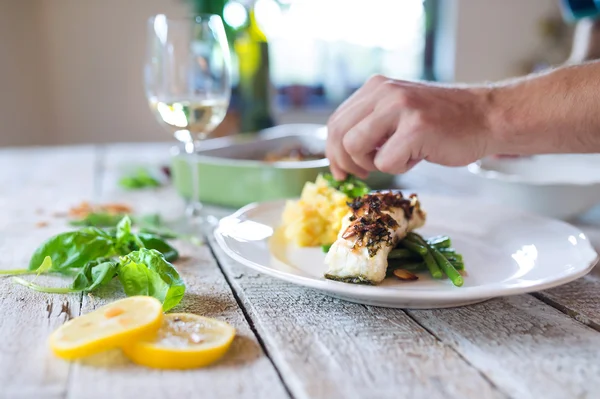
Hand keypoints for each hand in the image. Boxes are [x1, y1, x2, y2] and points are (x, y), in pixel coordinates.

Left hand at [326, 75, 493, 178]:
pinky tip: (418, 156)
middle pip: (338, 135)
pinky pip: (385, 162)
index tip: (340, 170)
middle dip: (345, 162)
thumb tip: (339, 155)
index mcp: (376, 87)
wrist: (486, 117)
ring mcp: (400, 107)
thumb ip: (371, 124)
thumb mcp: (399, 111)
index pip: (336, 121)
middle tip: (361, 174)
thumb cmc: (442, 122)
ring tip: (395, 159)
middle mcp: (384, 91)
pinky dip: (400, 168)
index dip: (332, 151)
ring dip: (371, 164)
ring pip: (354, 147)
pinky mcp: (416, 128)